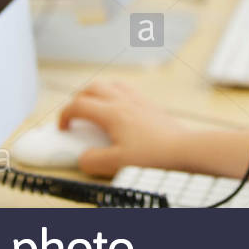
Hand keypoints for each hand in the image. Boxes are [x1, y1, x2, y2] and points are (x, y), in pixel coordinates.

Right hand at [57, 80, 187, 175]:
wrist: (185, 149)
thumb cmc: (154, 156)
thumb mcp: (116, 164)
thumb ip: (93, 161)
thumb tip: (83, 157)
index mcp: (112, 113)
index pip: (79, 105)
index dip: (64, 115)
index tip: (63, 128)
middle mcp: (124, 101)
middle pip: (93, 87)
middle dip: (78, 99)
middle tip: (75, 116)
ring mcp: (139, 100)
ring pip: (111, 84)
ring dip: (97, 93)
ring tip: (95, 108)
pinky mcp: (151, 105)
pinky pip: (127, 90)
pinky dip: (115, 94)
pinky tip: (119, 109)